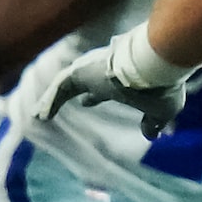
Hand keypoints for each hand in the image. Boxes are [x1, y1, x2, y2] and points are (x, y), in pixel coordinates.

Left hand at [35, 30, 198, 137]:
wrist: (155, 66)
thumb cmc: (162, 87)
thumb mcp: (162, 110)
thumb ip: (154, 122)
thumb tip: (151, 135)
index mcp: (121, 80)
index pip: (103, 88)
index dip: (94, 97)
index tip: (86, 103)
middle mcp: (103, 72)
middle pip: (79, 83)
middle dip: (67, 93)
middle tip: (49, 105)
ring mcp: (90, 70)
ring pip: (65, 85)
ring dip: (52, 100)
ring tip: (39, 116)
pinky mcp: (79, 72)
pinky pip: (59, 88)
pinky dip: (50, 101)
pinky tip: (41, 115)